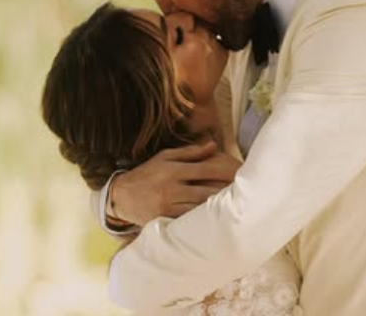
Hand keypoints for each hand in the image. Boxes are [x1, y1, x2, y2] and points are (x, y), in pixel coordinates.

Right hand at [110, 141, 241, 225]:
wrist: (121, 196)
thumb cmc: (147, 173)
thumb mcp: (165, 157)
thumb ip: (190, 152)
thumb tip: (213, 145)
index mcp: (174, 169)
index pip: (205, 170)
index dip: (225, 172)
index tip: (240, 174)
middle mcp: (172, 187)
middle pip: (206, 191)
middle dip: (225, 192)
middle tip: (244, 193)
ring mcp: (168, 205)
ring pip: (199, 207)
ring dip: (218, 207)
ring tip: (236, 206)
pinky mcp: (165, 219)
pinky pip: (188, 220)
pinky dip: (203, 219)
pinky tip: (216, 218)